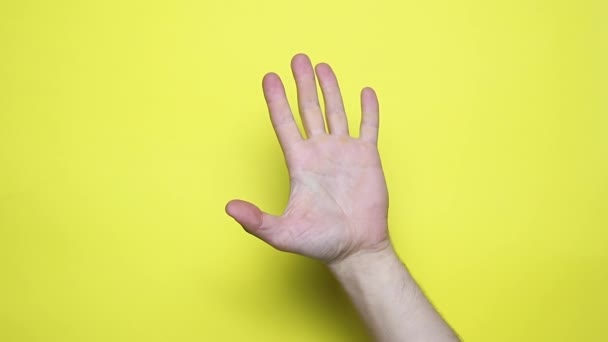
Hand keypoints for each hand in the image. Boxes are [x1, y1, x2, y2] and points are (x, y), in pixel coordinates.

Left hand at [225, 53, 389, 262]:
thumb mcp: (283, 233)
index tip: (269, 78)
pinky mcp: (367, 158)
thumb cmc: (321, 242)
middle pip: (308, 110)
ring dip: (330, 89)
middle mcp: (320, 152)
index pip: (284, 124)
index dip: (276, 101)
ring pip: (336, 112)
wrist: (356, 248)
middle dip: (302, 84)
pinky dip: (369, 110)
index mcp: (300, 163)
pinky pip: (368, 127)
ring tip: (322, 66)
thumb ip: (257, 221)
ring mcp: (344, 153)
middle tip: (298, 59)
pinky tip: (365, 92)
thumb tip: (229, 208)